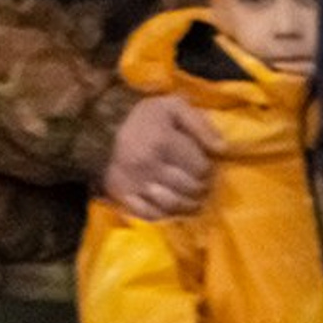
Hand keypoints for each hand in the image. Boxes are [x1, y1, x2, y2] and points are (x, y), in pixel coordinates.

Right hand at [103, 94, 218, 218]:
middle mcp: (147, 164)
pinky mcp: (123, 195)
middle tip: (198, 182)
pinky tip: (170, 206)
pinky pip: (151, 215)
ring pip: (174, 205)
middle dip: (200, 186)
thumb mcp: (173, 107)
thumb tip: (222, 149)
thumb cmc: (144, 118)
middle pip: (191, 188)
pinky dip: (165, 214)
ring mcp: (134, 182)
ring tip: (190, 197)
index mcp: (162, 141)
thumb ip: (200, 124)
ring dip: (188, 204)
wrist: (100, 128)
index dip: (206, 168)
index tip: (202, 164)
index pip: (201, 168)